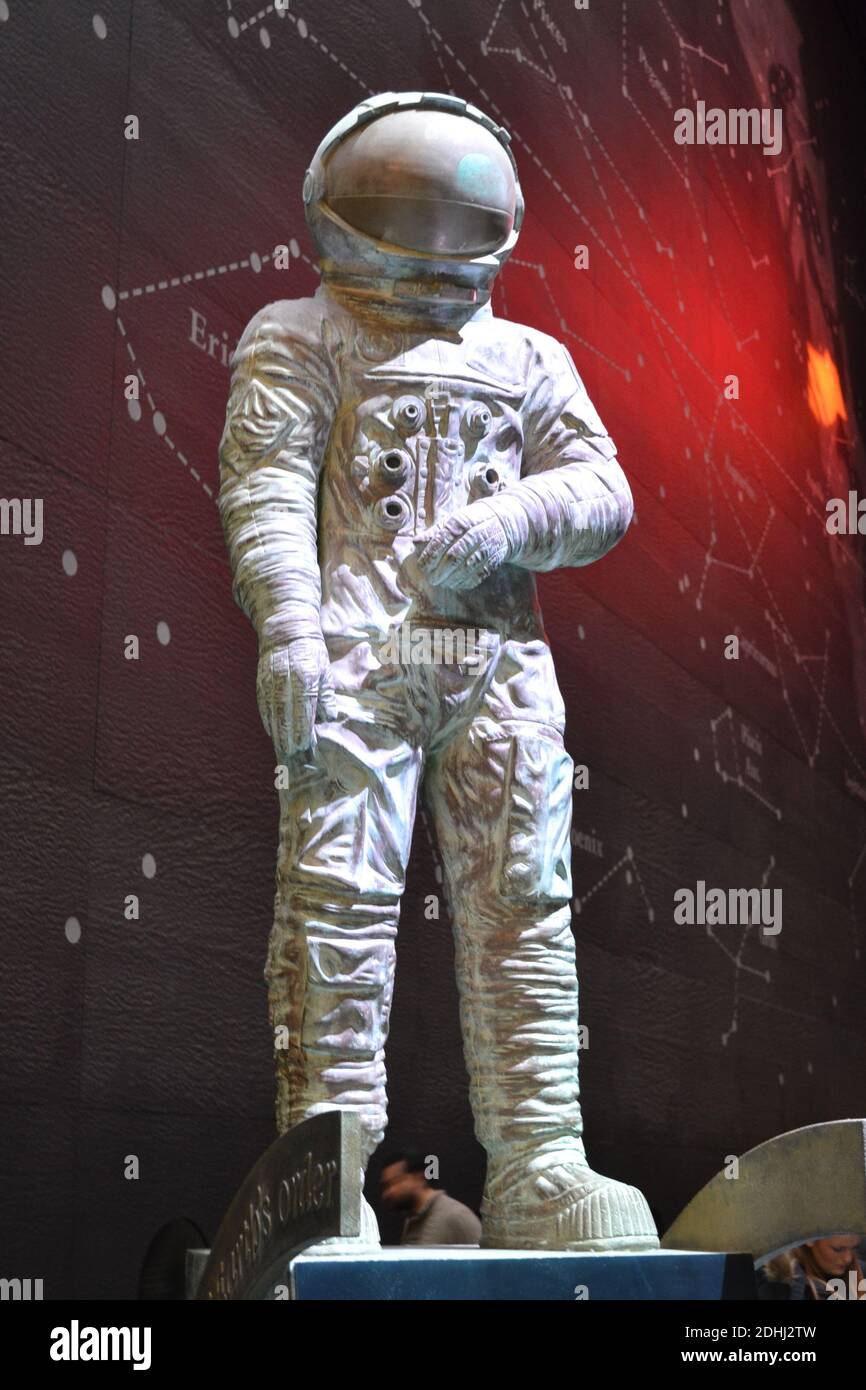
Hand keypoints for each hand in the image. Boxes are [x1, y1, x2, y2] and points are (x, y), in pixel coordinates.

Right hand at [256, 635, 337, 757]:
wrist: (286, 628)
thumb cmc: (311, 650)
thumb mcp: (325, 669)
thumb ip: (326, 695)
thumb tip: (328, 717)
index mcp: (306, 677)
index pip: (304, 709)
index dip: (304, 729)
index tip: (306, 745)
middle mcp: (286, 680)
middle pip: (286, 714)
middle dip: (289, 736)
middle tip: (293, 754)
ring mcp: (271, 680)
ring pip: (272, 712)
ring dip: (277, 732)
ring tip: (282, 748)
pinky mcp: (260, 680)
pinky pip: (263, 704)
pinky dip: (267, 720)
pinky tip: (271, 731)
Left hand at [415, 502, 510, 589]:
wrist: (503, 523)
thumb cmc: (470, 522)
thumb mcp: (452, 520)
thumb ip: (434, 532)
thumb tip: (415, 543)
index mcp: (461, 521)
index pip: (442, 540)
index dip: (430, 555)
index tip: (421, 566)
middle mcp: (475, 534)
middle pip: (454, 556)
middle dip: (440, 571)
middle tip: (430, 579)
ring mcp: (487, 548)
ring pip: (466, 568)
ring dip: (451, 579)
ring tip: (441, 583)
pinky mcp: (494, 560)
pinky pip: (478, 575)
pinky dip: (465, 582)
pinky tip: (455, 584)